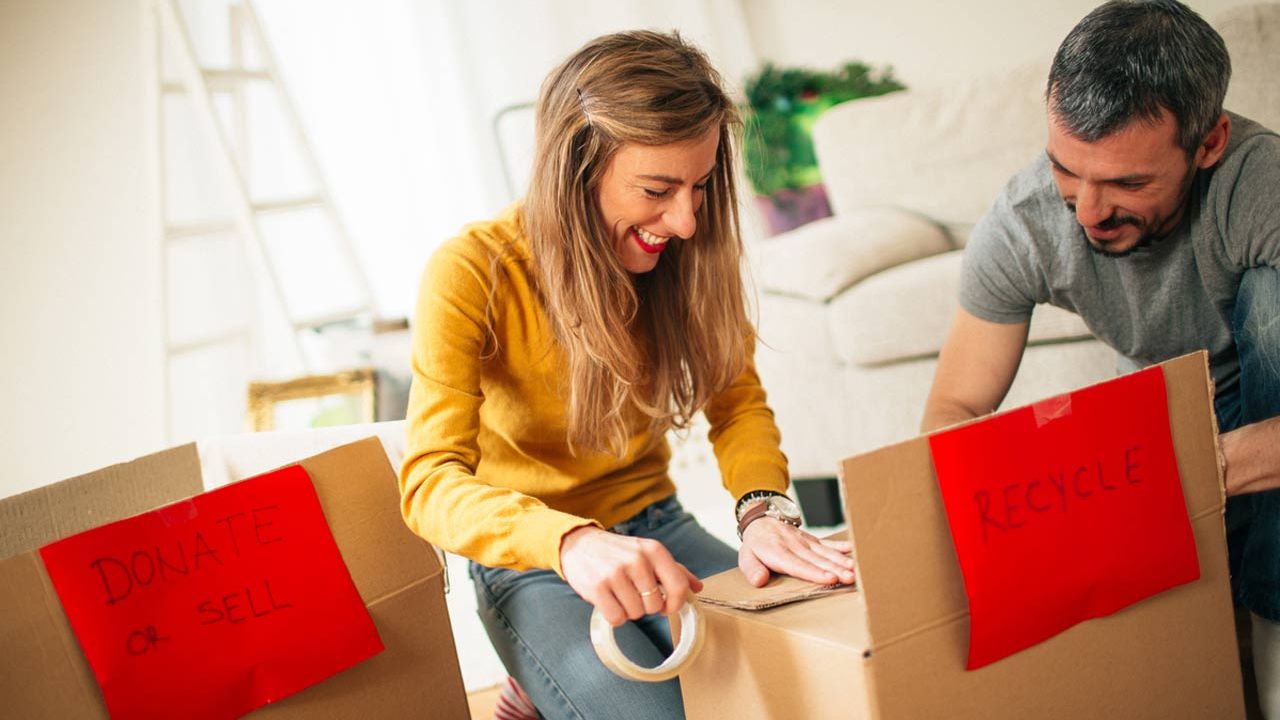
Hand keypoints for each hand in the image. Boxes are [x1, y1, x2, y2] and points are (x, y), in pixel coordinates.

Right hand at [559, 526, 701, 626]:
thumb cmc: (619, 552)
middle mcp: (637, 560)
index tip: (666, 607)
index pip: (678, 586)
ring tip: (619, 593)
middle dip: (645, 606)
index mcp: (654, 550)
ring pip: (635, 614)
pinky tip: (609, 601)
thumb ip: (674, 570)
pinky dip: (614, 616)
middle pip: (655, 606)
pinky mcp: (597, 587)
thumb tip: (698, 588)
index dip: (676, 604)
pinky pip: (617, 618)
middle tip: (633, 593)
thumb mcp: (648, 552)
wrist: (579, 544)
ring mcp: (616, 573)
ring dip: (628, 610)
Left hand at [738, 517, 855, 587]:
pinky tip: (855, 550)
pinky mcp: (813, 540)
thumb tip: (759, 581)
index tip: (830, 578)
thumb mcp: (745, 557)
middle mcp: (795, 546)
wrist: (762, 520)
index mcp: (777, 552)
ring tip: (856, 569)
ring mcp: (806, 542)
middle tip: (851, 577)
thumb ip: (752, 569)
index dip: (814, 572)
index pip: (797, 565)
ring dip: (842, 561)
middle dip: (836, 569)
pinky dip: (842, 547)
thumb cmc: (755, 544)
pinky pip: (829, 543)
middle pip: (817, 560)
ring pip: (826, 552)